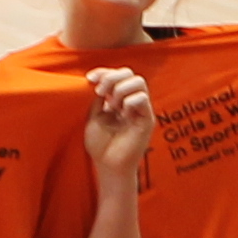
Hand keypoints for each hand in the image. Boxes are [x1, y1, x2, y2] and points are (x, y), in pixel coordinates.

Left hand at [80, 67, 155, 184]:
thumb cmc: (100, 145)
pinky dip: (130, 101)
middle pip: (129, 72)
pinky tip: (122, 113)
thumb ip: (97, 98)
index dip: (104, 71)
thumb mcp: (93, 116)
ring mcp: (140, 109)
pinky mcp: (148, 119)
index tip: (90, 78)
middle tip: (100, 92)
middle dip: (111, 77)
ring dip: (121, 88)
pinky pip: (143, 98)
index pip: (117, 74)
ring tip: (111, 105)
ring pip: (138, 81)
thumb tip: (98, 79)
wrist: (108, 166)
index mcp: (118, 99)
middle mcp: (131, 101)